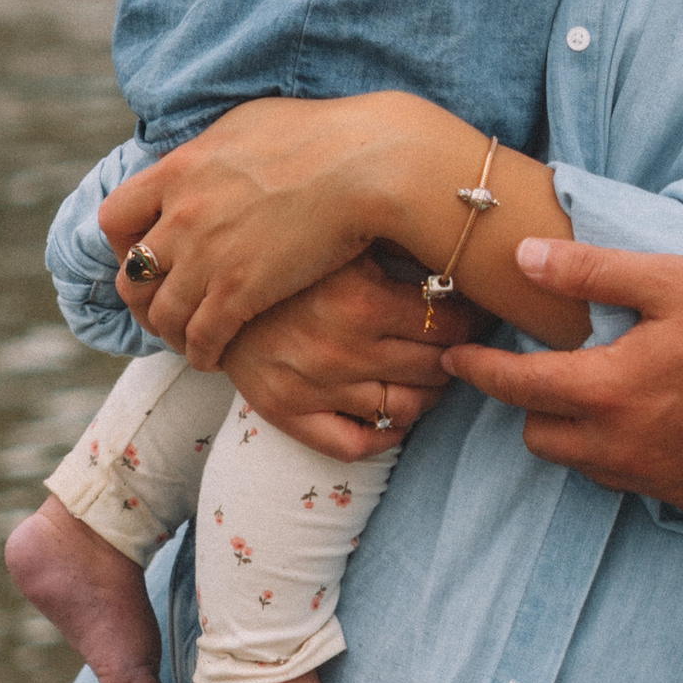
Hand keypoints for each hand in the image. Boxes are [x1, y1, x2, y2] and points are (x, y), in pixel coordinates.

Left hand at [100, 95, 421, 365]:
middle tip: (164, 308)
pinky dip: (201, 352)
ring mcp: (207, 256)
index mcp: (180, 169)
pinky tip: (215, 355)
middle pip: (132, 275)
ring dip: (172, 333)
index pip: (115, 217)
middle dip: (144, 298)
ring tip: (189, 339)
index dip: (124, 243)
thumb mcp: (247, 124)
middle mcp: (181, 215)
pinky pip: (201, 338)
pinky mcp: (240, 292)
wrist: (366, 163)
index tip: (145, 255)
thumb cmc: (323, 135)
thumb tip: (204, 158)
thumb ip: (212, 150)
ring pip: (163, 315)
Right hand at [221, 260, 483, 457]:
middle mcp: (342, 350)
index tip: (478, 310)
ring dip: (432, 394)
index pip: (451, 324)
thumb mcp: (342, 236)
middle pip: (436, 367)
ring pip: (407, 409)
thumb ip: (397, 241)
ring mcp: (315, 387)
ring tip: (434, 372)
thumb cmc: (286, 251)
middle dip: (459, 355)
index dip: (475, 319)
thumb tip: (463, 243)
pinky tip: (398, 413)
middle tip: (461, 341)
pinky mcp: (288, 413)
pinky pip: (356, 445)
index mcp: (362, 301)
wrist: (205, 281)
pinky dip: (388, 436)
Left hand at [442, 242, 682, 508]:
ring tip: (612, 392)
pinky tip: (662, 421)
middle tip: (556, 369)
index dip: (480, 371)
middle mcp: (624, 449)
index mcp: (609, 390)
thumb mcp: (668, 279)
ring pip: (586, 466)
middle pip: (542, 438)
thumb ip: (589, 273)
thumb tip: (522, 262)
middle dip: (536, 405)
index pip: (517, 388)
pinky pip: (636, 484)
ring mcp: (659, 481)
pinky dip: (632, 456)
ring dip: (582, 434)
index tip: (458, 359)